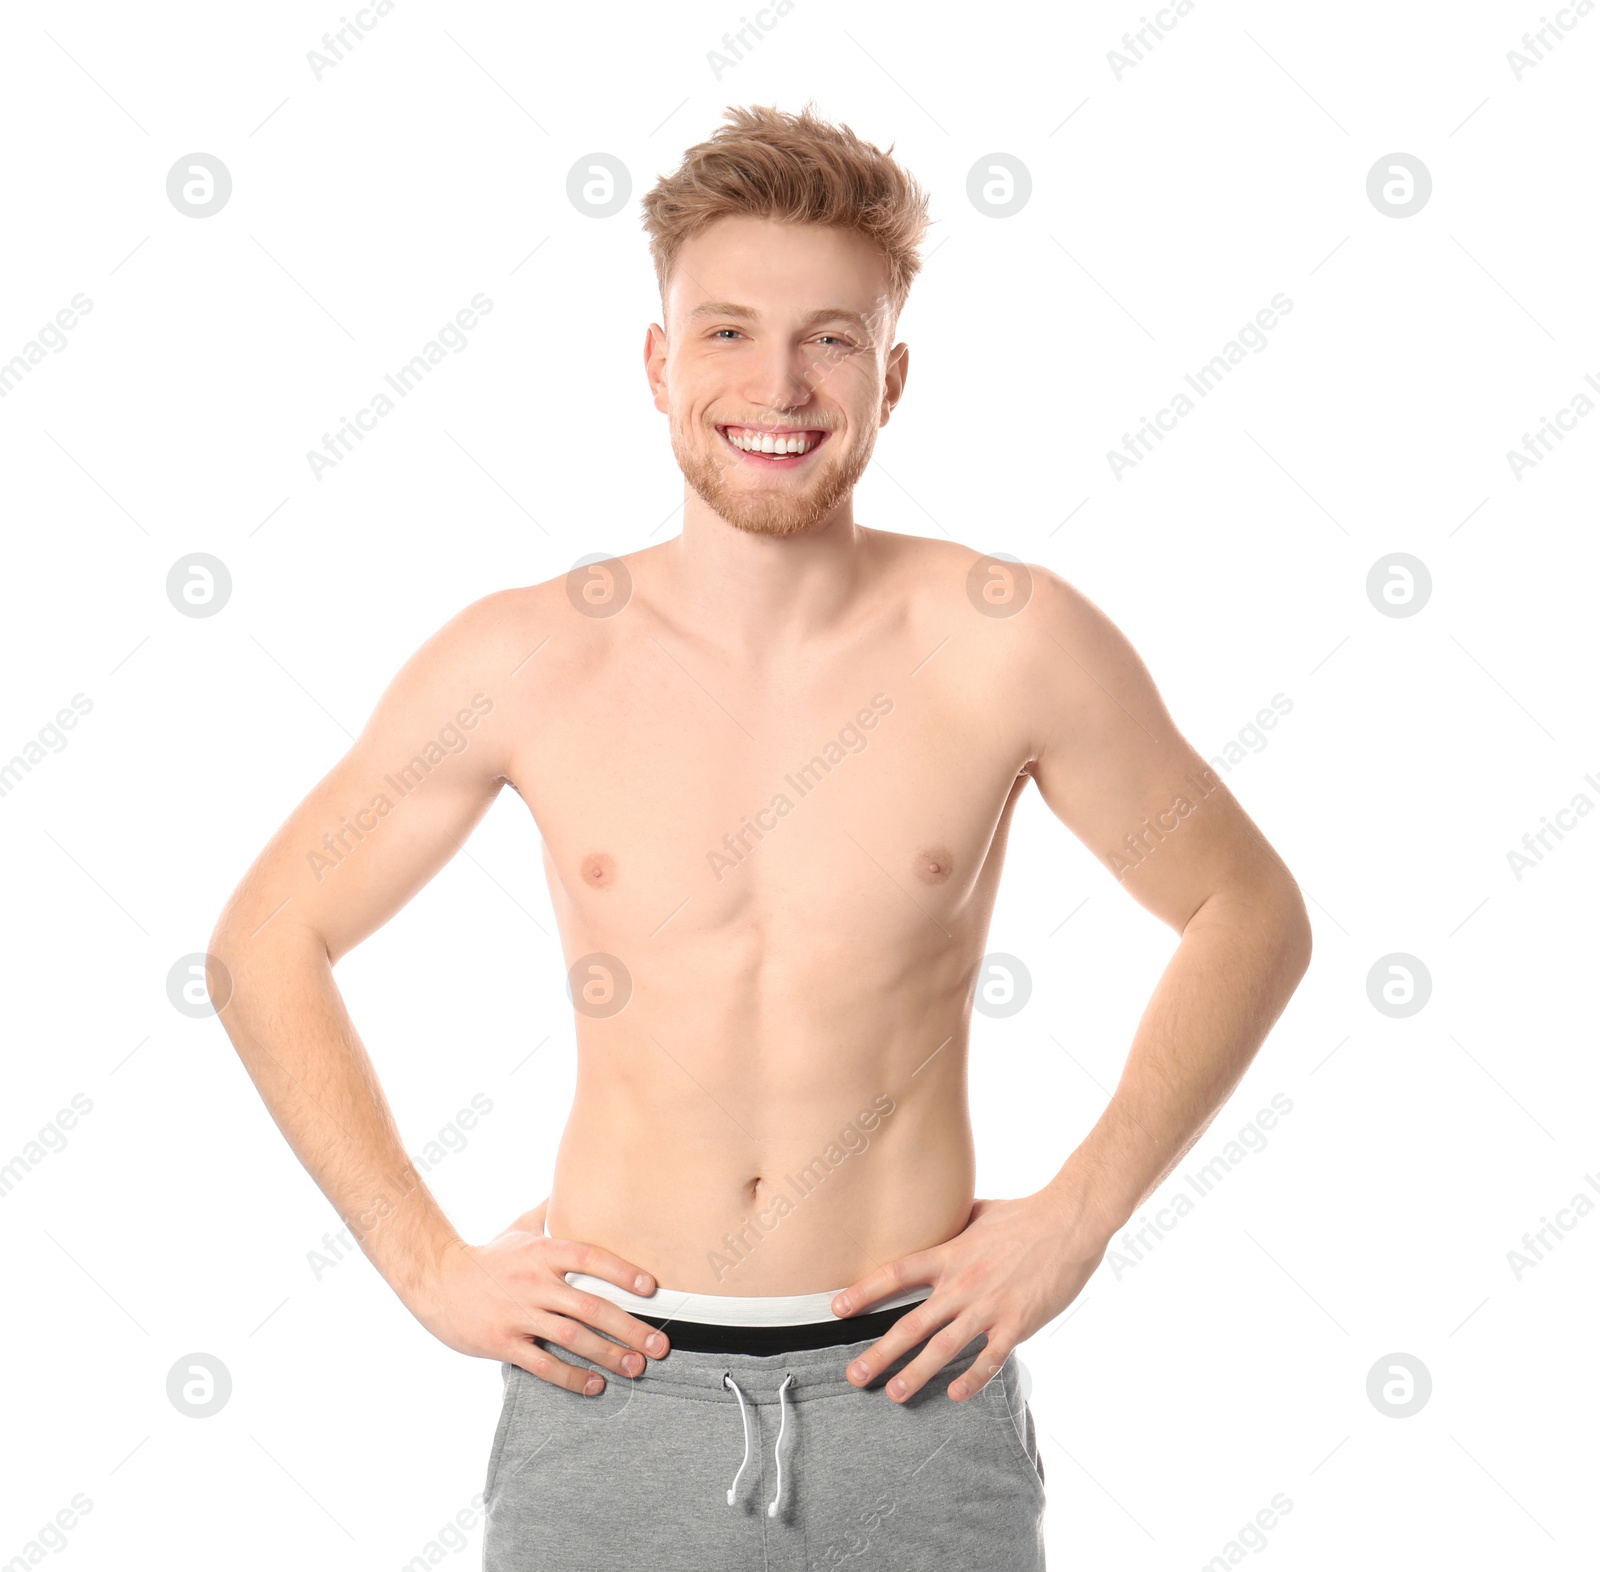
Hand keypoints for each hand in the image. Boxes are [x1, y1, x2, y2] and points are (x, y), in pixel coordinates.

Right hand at [406, 1197, 671, 1394]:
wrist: (437, 1282)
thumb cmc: (488, 1257)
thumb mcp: (519, 1228)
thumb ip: (550, 1212)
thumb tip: (574, 1185)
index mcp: (543, 1253)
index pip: (591, 1258)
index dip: (623, 1272)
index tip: (652, 1288)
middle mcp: (535, 1282)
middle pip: (590, 1306)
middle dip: (629, 1328)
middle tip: (659, 1345)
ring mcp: (519, 1314)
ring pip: (571, 1338)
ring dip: (607, 1354)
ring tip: (635, 1367)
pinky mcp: (503, 1343)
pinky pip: (542, 1364)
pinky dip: (570, 1377)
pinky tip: (594, 1385)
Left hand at [831, 1190, 1105, 1401]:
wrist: (1069, 1222)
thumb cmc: (1025, 1214)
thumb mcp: (980, 1212)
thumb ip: (955, 1223)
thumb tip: (937, 1216)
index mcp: (950, 1255)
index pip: (897, 1274)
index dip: (864, 1292)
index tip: (836, 1310)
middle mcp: (962, 1283)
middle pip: (912, 1323)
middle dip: (881, 1352)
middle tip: (853, 1376)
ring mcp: (989, 1306)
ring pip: (945, 1348)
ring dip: (917, 1374)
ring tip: (895, 1394)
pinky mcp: (1017, 1323)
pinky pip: (990, 1358)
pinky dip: (973, 1379)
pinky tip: (956, 1395)